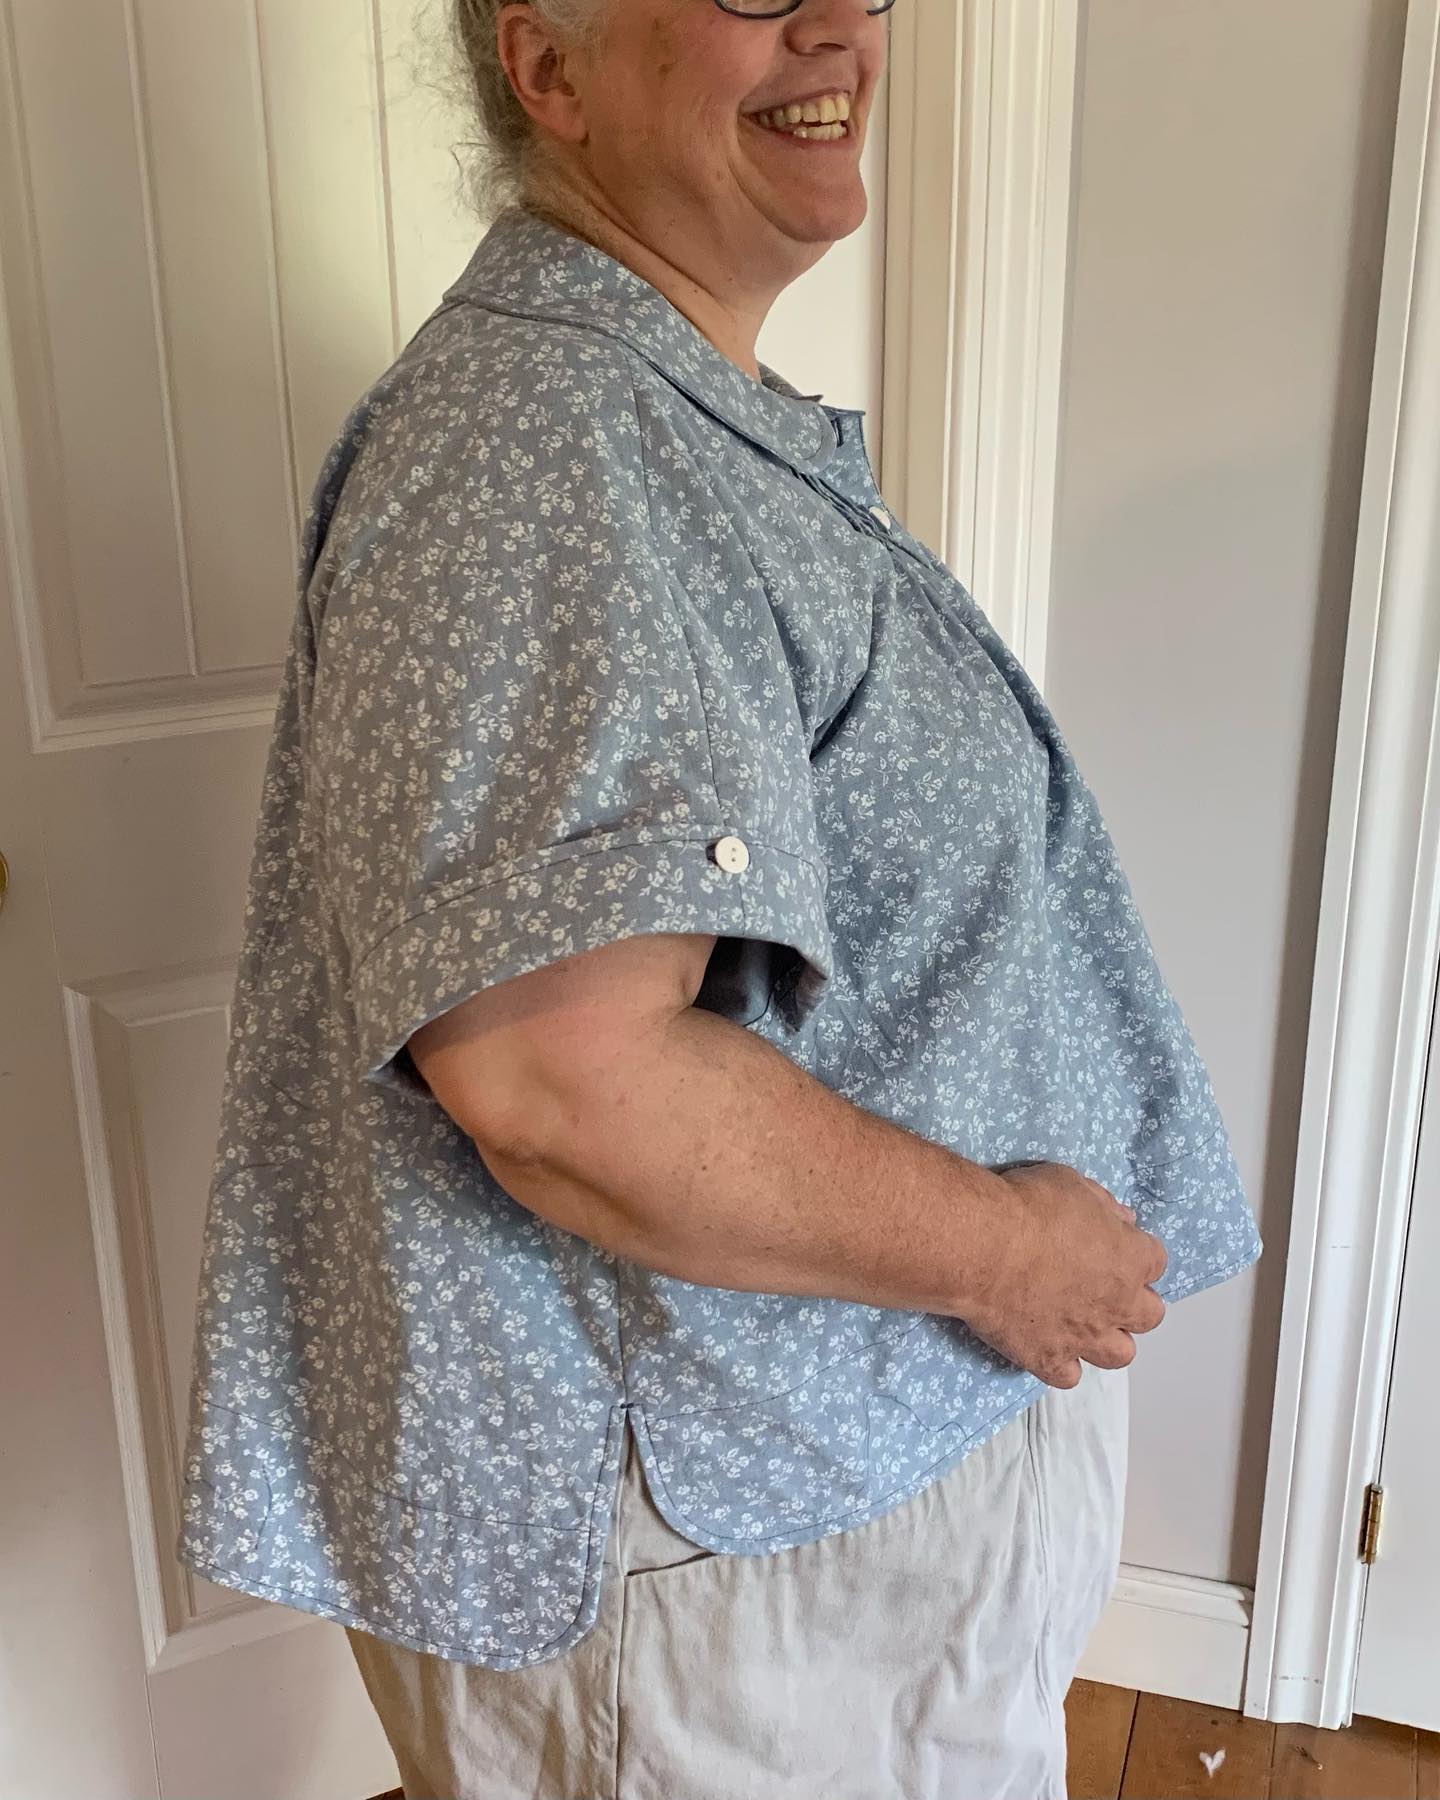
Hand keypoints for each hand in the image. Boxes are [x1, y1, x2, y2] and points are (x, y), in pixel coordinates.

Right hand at [962, 1161, 1167, 1387]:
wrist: (984, 1247)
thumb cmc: (1028, 1208)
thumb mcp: (1072, 1184)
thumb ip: (1102, 1205)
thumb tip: (1122, 1218)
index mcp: (1130, 1258)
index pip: (1156, 1261)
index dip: (1135, 1253)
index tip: (1115, 1246)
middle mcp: (1117, 1304)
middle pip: (1150, 1315)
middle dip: (1133, 1302)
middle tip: (1104, 1286)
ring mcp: (1085, 1337)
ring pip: (1120, 1354)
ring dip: (1108, 1340)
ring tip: (1082, 1324)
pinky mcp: (1048, 1359)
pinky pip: (1069, 1377)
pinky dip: (1062, 1364)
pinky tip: (1047, 1345)